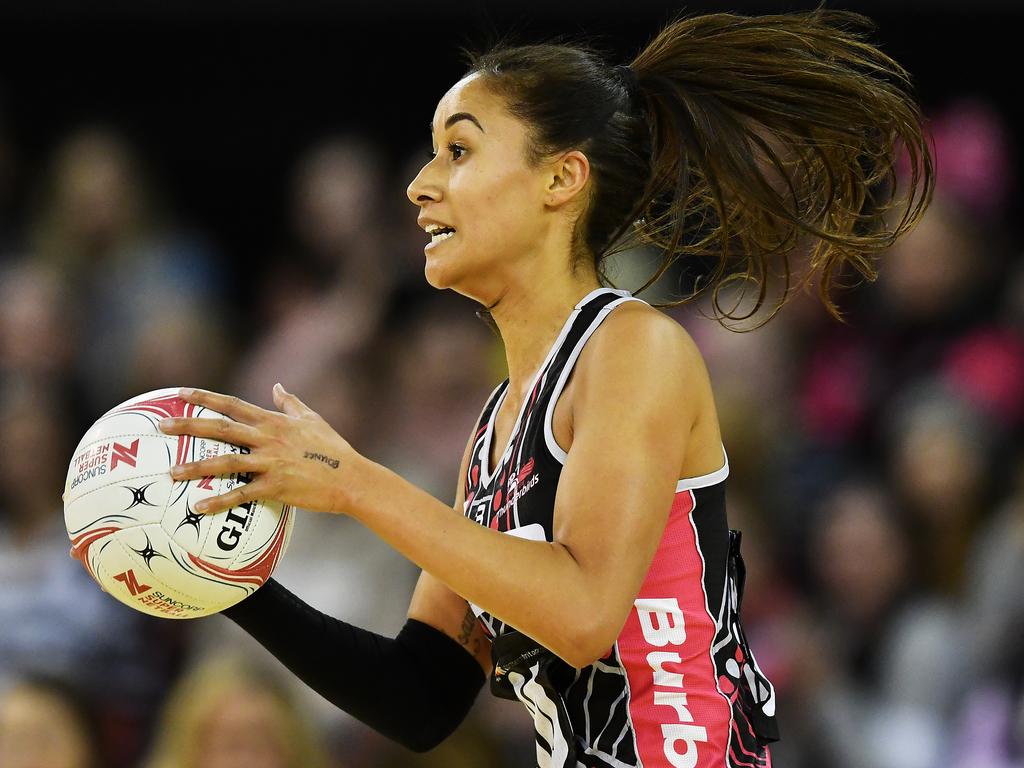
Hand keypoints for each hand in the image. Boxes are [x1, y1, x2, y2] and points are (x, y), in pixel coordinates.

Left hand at [158, 384, 358, 514]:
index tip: (181, 394)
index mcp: (274, 422)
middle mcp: (268, 438)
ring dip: (196, 466)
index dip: (206, 398)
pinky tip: (198, 507)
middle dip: (189, 426)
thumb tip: (277, 386)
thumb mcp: (313, 420)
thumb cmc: (334, 449)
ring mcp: (271, 462)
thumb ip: (291, 403)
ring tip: (171, 473)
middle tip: (162, 425)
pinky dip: (219, 500)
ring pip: (226, 461)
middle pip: (221, 429)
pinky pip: (242, 494)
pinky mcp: (276, 486)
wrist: (351, 478)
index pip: (233, 405)